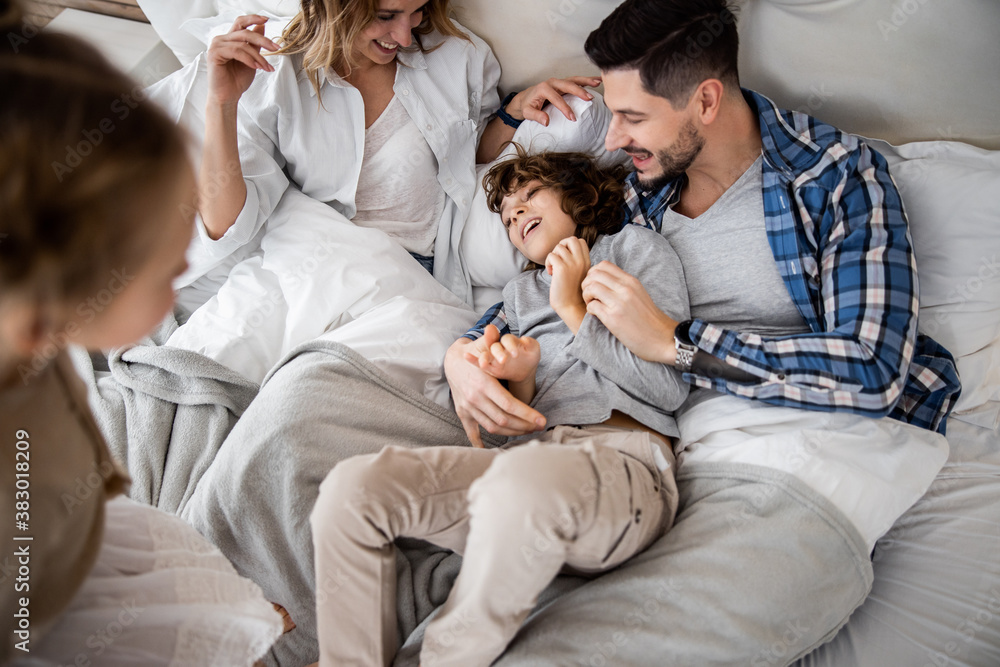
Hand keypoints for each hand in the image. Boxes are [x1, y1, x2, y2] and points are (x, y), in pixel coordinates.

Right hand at [206, 15, 279, 105]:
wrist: (228, 96)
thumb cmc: (237, 80)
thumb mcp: (252, 59)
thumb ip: (255, 44)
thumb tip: (261, 26)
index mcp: (230, 39)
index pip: (240, 23)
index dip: (253, 18)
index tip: (266, 19)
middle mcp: (222, 39)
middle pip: (245, 32)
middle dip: (263, 40)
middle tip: (276, 49)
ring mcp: (217, 45)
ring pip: (243, 44)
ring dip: (258, 56)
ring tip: (266, 67)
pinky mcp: (214, 53)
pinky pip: (236, 51)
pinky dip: (249, 59)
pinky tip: (256, 67)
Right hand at [445, 333, 545, 447]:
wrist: (451, 361)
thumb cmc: (474, 353)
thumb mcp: (482, 345)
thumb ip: (491, 340)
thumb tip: (493, 327)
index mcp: (483, 383)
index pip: (509, 405)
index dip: (527, 415)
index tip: (542, 420)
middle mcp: (475, 398)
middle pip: (504, 419)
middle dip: (524, 426)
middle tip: (540, 427)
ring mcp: (468, 407)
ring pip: (493, 427)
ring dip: (512, 433)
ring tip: (527, 431)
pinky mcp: (463, 413)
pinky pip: (472, 431)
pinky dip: (480, 442)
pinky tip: (492, 448)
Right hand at [464, 325, 540, 382]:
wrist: (524, 368)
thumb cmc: (529, 356)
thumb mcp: (533, 350)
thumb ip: (530, 344)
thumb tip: (525, 339)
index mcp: (509, 341)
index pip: (508, 340)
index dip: (511, 345)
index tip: (516, 354)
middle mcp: (499, 347)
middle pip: (496, 347)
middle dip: (498, 353)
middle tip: (504, 360)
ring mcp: (492, 357)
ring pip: (486, 356)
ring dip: (484, 359)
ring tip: (483, 364)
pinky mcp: (489, 367)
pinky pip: (478, 363)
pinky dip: (472, 360)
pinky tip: (466, 356)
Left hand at [505, 76, 602, 126]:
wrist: (526, 98)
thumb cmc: (527, 105)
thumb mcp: (527, 112)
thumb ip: (536, 116)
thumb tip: (546, 121)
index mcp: (543, 88)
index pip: (556, 98)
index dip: (565, 108)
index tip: (572, 117)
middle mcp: (552, 82)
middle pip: (568, 85)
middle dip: (579, 91)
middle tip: (589, 98)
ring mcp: (559, 82)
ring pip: (575, 80)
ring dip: (587, 81)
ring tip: (598, 83)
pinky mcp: (563, 84)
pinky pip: (576, 81)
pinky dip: (587, 80)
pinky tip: (597, 80)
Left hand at [546, 237, 589, 331]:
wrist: (571, 306)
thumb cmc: (572, 292)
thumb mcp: (578, 273)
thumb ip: (575, 261)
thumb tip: (562, 248)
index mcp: (587, 261)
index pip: (580, 241)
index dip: (570, 246)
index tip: (566, 259)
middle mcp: (581, 261)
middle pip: (571, 239)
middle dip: (561, 246)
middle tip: (559, 260)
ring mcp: (572, 263)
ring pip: (559, 247)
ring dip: (553, 256)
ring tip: (554, 269)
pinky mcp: (562, 268)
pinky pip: (551, 255)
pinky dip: (548, 263)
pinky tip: (551, 274)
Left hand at [582, 260, 678, 362]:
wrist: (661, 338)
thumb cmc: (648, 318)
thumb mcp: (639, 293)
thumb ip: (623, 285)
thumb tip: (604, 281)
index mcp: (631, 281)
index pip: (604, 265)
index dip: (593, 274)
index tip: (595, 285)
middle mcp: (625, 289)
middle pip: (594, 274)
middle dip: (586, 284)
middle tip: (590, 296)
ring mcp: (619, 303)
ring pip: (590, 287)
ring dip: (586, 296)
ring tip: (592, 304)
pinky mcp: (613, 318)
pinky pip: (592, 306)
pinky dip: (590, 309)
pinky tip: (596, 315)